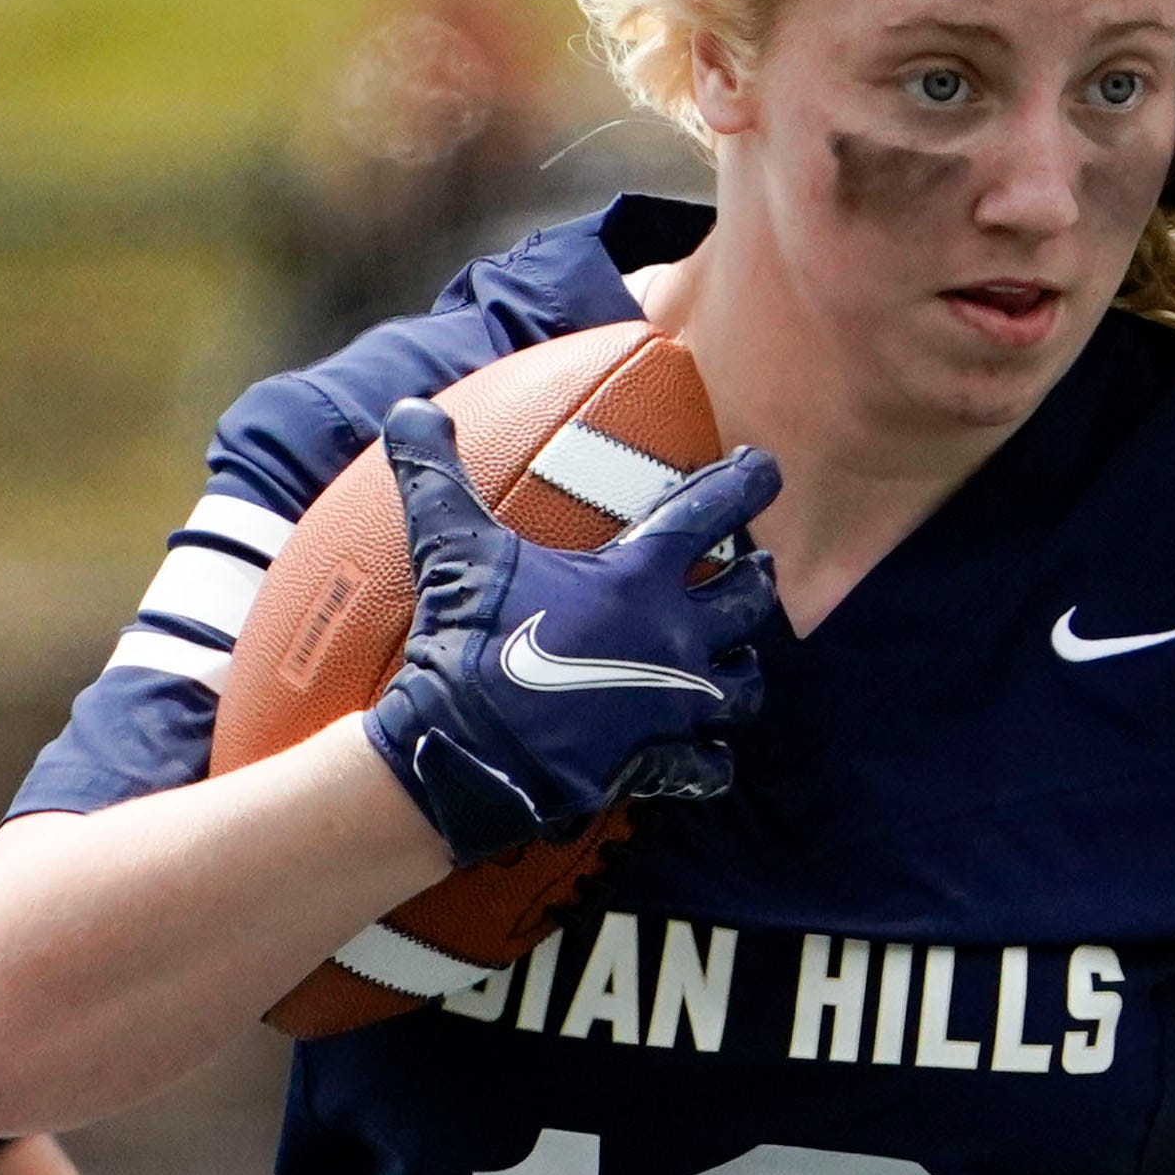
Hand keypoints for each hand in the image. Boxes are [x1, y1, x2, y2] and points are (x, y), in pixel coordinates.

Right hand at [360, 399, 778, 865]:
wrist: (469, 748)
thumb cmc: (469, 641)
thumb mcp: (452, 547)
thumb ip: (436, 473)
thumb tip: (409, 408)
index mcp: (638, 580)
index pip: (709, 513)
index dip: (744, 484)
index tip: (766, 468)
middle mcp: (676, 638)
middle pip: (749, 602)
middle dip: (756, 582)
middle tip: (758, 569)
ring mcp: (677, 704)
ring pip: (745, 685)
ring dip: (743, 670)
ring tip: (738, 660)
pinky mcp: (661, 760)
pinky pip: (712, 766)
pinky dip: (711, 760)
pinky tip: (707, 754)